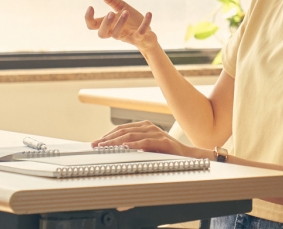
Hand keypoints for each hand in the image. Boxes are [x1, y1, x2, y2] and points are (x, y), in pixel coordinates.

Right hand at [85, 0, 156, 50]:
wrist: (148, 35)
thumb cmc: (132, 21)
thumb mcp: (122, 8)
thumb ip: (111, 0)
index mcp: (109, 25)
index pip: (92, 26)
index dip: (89, 18)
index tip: (91, 7)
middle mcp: (115, 32)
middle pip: (102, 34)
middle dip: (105, 24)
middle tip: (111, 13)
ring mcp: (126, 36)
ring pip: (116, 35)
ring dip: (120, 23)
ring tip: (126, 12)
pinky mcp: (138, 38)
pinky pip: (140, 33)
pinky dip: (145, 23)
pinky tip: (149, 13)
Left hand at [92, 121, 207, 158]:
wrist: (186, 156)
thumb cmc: (166, 153)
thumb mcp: (147, 147)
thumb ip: (134, 146)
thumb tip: (114, 151)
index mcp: (145, 126)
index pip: (122, 128)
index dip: (108, 134)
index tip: (96, 142)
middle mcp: (150, 127)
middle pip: (124, 131)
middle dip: (107, 138)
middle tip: (95, 145)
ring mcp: (156, 133)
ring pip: (131, 135)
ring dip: (115, 142)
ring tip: (104, 147)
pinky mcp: (162, 141)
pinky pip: (144, 142)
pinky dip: (133, 145)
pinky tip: (124, 148)